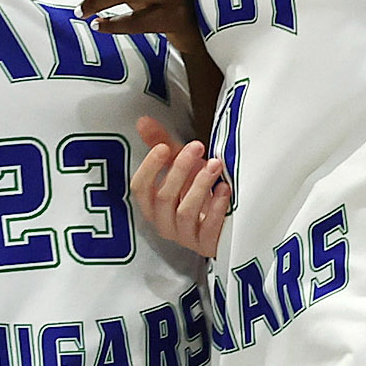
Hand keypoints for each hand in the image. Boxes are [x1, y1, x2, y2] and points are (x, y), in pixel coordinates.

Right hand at [132, 114, 229, 258]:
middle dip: (180, 169)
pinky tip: (225, 189)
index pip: (140, 188)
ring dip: (200, 185)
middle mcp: (164, 223)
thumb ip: (162, 145)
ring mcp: (185, 237)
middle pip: (164, 198)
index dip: (150, 168)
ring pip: (186, 212)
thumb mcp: (180, 167)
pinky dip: (217, 207)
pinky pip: (208, 228)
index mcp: (152, 205)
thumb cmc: (197, 193)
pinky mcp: (206, 245)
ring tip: (215, 164)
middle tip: (197, 147)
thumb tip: (143, 120)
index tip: (165, 148)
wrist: (222, 223)